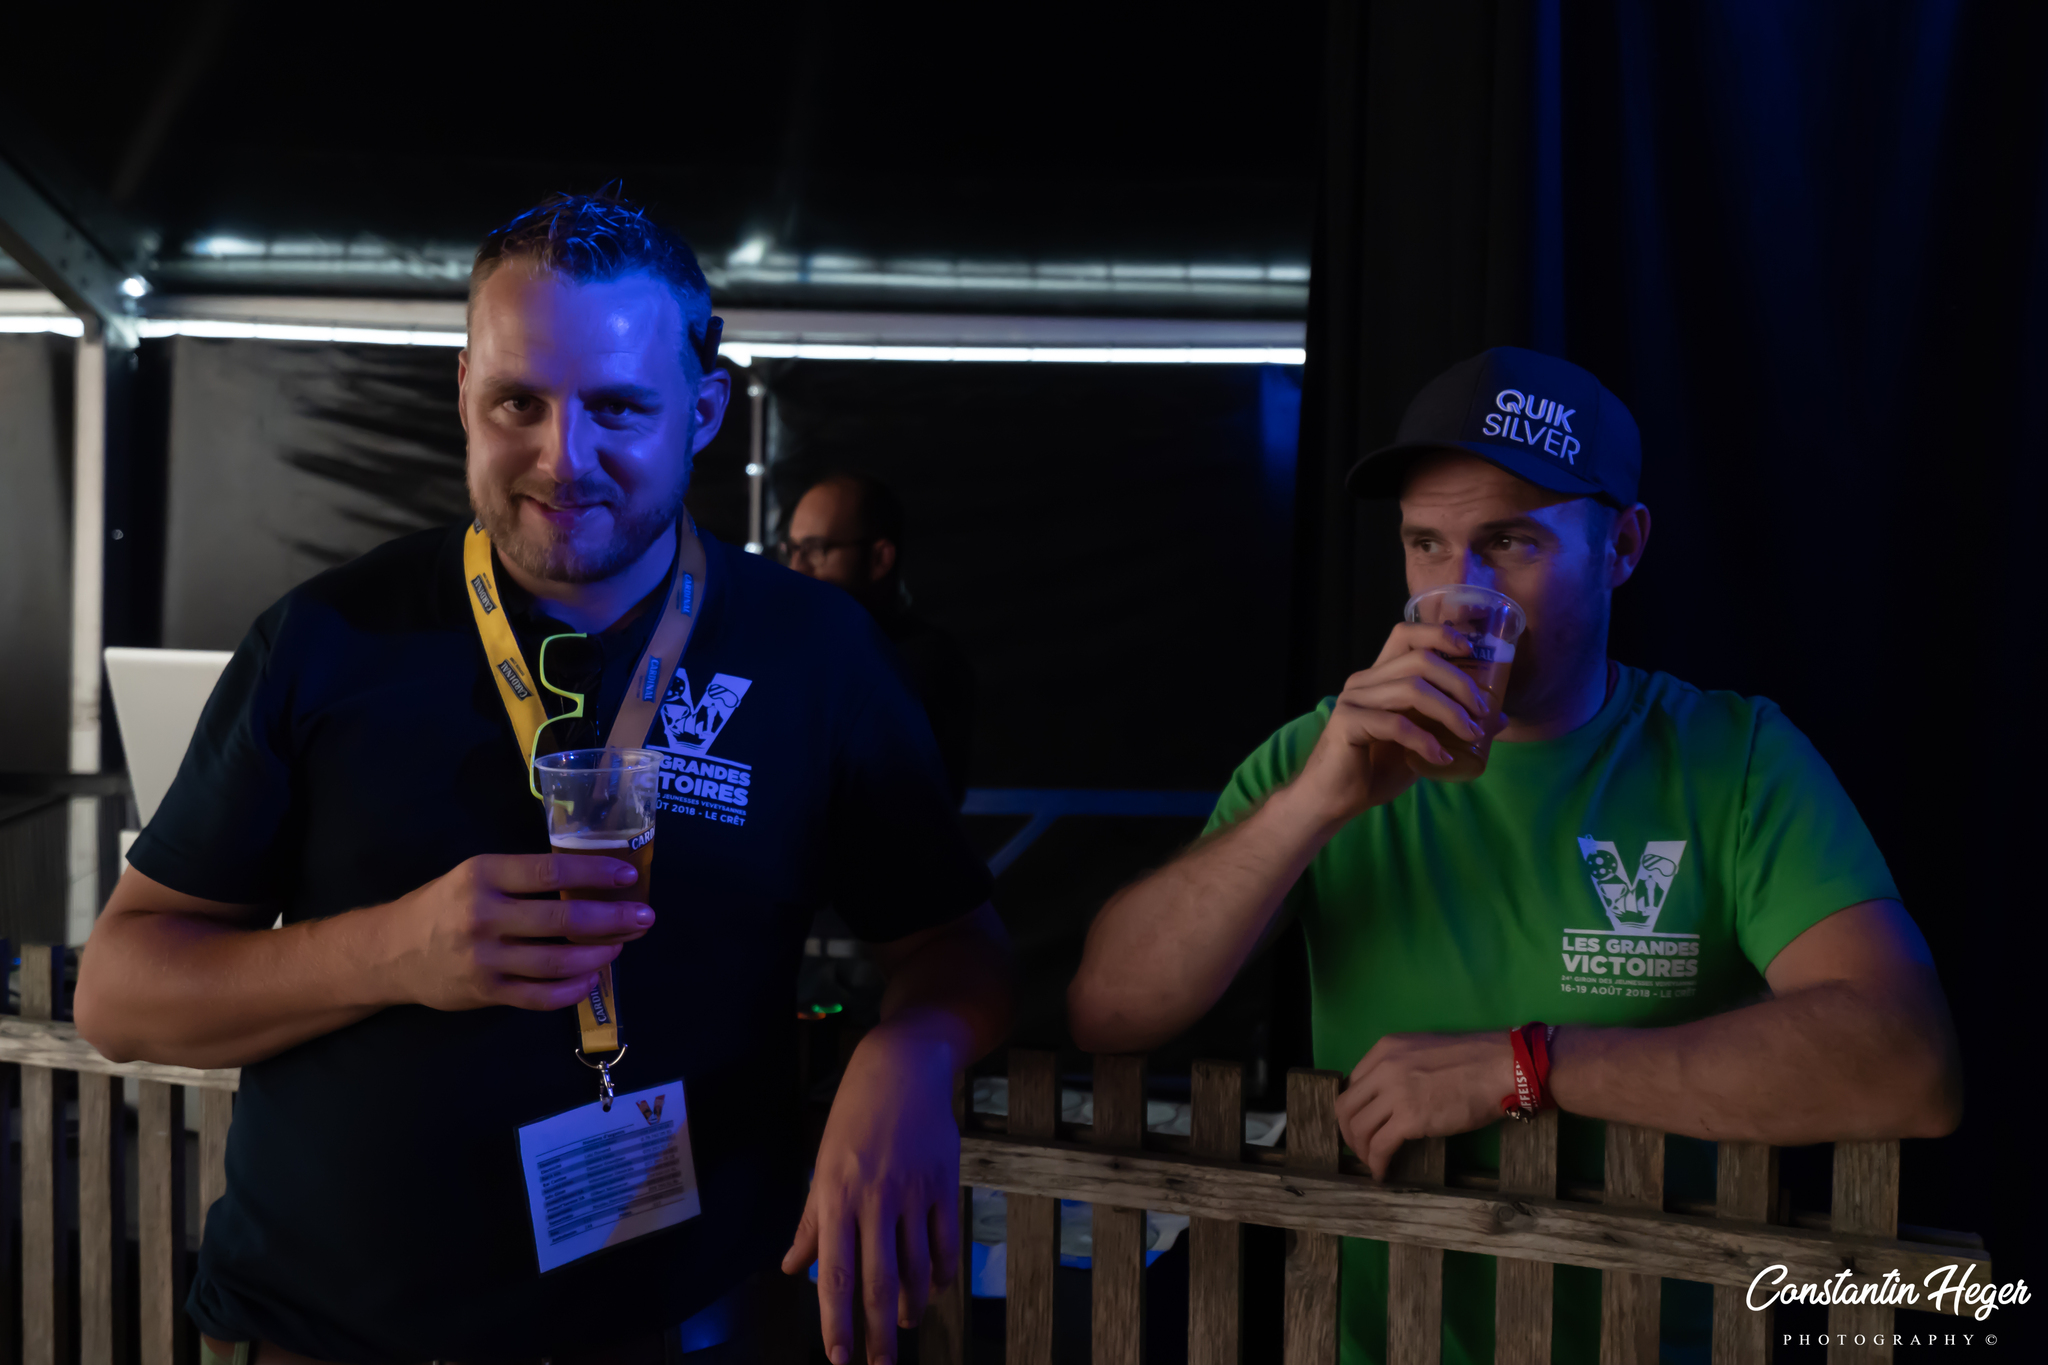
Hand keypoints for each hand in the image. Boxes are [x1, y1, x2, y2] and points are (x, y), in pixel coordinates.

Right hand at [378, 854, 652, 1011]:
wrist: (389, 952)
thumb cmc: (444, 906)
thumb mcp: (476, 877)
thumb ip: (523, 880)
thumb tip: (590, 883)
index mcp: (484, 876)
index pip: (550, 871)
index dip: (594, 874)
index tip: (627, 876)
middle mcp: (483, 916)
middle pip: (562, 921)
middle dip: (612, 920)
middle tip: (644, 917)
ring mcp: (484, 959)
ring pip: (558, 962)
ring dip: (599, 956)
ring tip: (621, 946)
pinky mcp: (485, 993)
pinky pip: (540, 997)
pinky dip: (573, 990)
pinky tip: (592, 978)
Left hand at [782, 1020, 962, 1364]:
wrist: (902, 1066)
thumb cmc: (853, 1116)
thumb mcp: (822, 1165)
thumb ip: (810, 1222)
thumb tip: (791, 1268)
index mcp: (837, 1196)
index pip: (835, 1274)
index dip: (837, 1322)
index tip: (839, 1359)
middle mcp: (875, 1198)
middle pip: (880, 1282)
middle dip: (880, 1332)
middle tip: (879, 1364)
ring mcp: (914, 1191)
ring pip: (917, 1267)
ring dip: (912, 1305)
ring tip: (905, 1325)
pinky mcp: (944, 1182)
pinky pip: (946, 1241)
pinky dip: (941, 1272)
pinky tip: (934, 1288)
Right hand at [1287, 622, 1505, 822]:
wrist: (1333, 800)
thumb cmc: (1375, 770)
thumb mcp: (1422, 744)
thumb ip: (1450, 727)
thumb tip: (1498, 719)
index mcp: (1379, 677)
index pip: (1406, 635)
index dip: (1439, 634)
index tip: (1469, 650)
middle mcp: (1364, 681)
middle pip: (1418, 660)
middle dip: (1458, 682)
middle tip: (1480, 712)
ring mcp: (1353, 700)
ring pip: (1411, 689)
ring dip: (1449, 711)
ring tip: (1469, 735)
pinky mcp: (1347, 723)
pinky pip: (1395, 724)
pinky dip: (1425, 741)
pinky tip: (1441, 758)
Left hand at [1336, 1030, 1514, 1179]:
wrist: (1502, 1067)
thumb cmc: (1474, 1060)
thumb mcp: (1424, 1052)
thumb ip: (1402, 1068)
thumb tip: (1392, 1095)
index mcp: (1386, 1049)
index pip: (1353, 1082)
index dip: (1354, 1108)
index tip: (1361, 1123)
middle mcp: (1384, 1068)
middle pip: (1347, 1106)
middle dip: (1349, 1131)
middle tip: (1360, 1147)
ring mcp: (1395, 1093)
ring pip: (1358, 1128)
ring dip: (1362, 1151)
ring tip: (1372, 1162)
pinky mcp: (1410, 1119)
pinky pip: (1380, 1146)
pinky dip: (1377, 1163)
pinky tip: (1382, 1172)